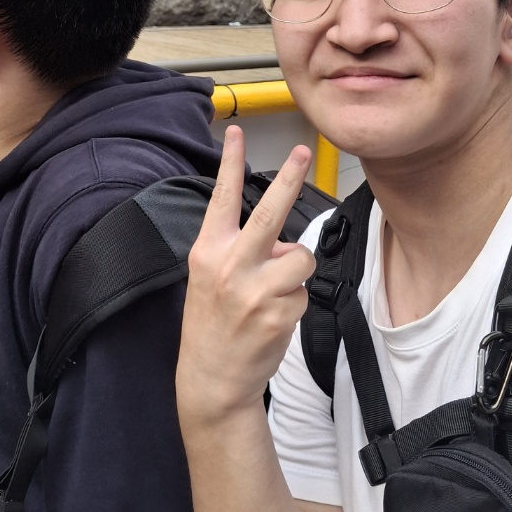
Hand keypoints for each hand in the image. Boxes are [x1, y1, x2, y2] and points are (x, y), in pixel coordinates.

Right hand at [178, 127, 316, 425]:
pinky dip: (295, 302)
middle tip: (303, 151)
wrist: (212, 380)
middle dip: (290, 177)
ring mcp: (256, 290)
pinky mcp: (279, 313)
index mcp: (208, 252)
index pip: (221, 198)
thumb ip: (240, 252)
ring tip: (274, 293)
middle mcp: (231, 265)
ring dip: (296, 272)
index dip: (229, 162)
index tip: (235, 132)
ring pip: (301, 257)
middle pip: (270, 212)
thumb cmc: (213, 324)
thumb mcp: (208, 278)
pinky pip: (304, 292)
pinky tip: (274, 319)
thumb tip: (281, 241)